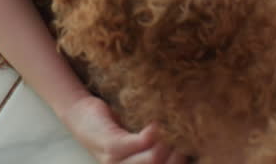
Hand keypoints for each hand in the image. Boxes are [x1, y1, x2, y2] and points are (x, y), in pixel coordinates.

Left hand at [60, 95, 188, 163]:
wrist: (82, 117)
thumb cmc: (116, 129)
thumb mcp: (139, 140)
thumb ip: (157, 144)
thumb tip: (190, 138)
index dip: (181, 163)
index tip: (193, 151)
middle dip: (178, 157)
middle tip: (187, 139)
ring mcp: (116, 163)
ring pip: (152, 160)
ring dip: (166, 145)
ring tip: (174, 129)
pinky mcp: (111, 146)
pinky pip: (137, 144)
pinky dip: (151, 135)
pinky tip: (156, 124)